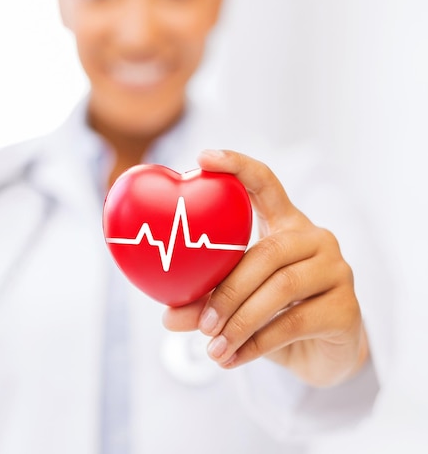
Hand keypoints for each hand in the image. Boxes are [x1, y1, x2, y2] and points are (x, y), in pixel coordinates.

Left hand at [162, 149, 369, 386]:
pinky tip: (232, 359)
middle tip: (199, 321)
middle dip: (227, 289)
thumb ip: (206, 301)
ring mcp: (337, 270)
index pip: (265, 182)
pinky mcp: (347, 308)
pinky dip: (256, 343)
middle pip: (267, 251)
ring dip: (240, 320)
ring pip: (281, 288)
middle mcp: (316, 238)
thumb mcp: (238, 301)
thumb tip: (167, 316)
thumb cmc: (273, 313)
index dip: (236, 165)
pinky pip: (295, 322)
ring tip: (212, 347)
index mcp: (286, 223)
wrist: (323, 353)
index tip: (202, 156)